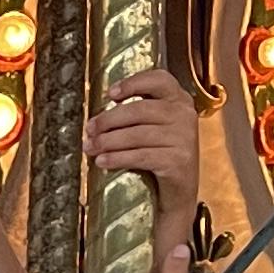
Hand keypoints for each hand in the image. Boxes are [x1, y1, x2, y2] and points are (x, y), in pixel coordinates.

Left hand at [85, 67, 201, 218]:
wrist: (177, 192)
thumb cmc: (160, 155)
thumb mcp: (152, 128)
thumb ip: (134, 114)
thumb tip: (96, 120)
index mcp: (178, 99)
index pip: (158, 79)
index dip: (133, 83)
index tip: (110, 94)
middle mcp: (184, 115)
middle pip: (140, 109)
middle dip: (109, 120)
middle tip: (89, 129)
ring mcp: (184, 138)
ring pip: (137, 134)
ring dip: (108, 141)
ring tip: (90, 147)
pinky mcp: (178, 160)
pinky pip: (141, 156)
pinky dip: (118, 158)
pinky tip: (102, 161)